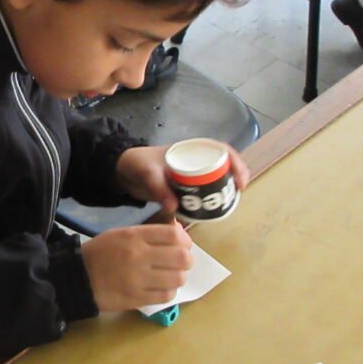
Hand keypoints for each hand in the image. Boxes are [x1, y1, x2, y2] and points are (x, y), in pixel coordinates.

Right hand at [81, 220, 193, 311]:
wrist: (77, 277)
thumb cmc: (101, 252)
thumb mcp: (122, 234)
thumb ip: (150, 233)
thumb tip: (179, 233)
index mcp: (134, 236)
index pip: (174, 235)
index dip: (185, 240)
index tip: (183, 245)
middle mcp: (138, 256)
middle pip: (182, 257)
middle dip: (187, 260)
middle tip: (180, 263)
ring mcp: (138, 279)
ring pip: (177, 278)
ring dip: (178, 277)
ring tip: (170, 276)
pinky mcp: (136, 298)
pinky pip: (165, 296)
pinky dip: (168, 292)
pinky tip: (161, 288)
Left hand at [115, 142, 251, 215]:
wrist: (123, 173)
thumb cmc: (138, 163)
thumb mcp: (147, 172)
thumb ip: (159, 188)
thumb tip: (174, 207)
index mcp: (191, 150)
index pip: (221, 150)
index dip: (235, 162)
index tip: (239, 179)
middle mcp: (195, 161)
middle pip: (223, 167)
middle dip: (234, 179)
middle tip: (237, 196)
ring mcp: (191, 176)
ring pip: (215, 181)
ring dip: (223, 192)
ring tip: (228, 206)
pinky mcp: (184, 189)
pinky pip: (202, 194)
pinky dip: (209, 203)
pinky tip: (211, 214)